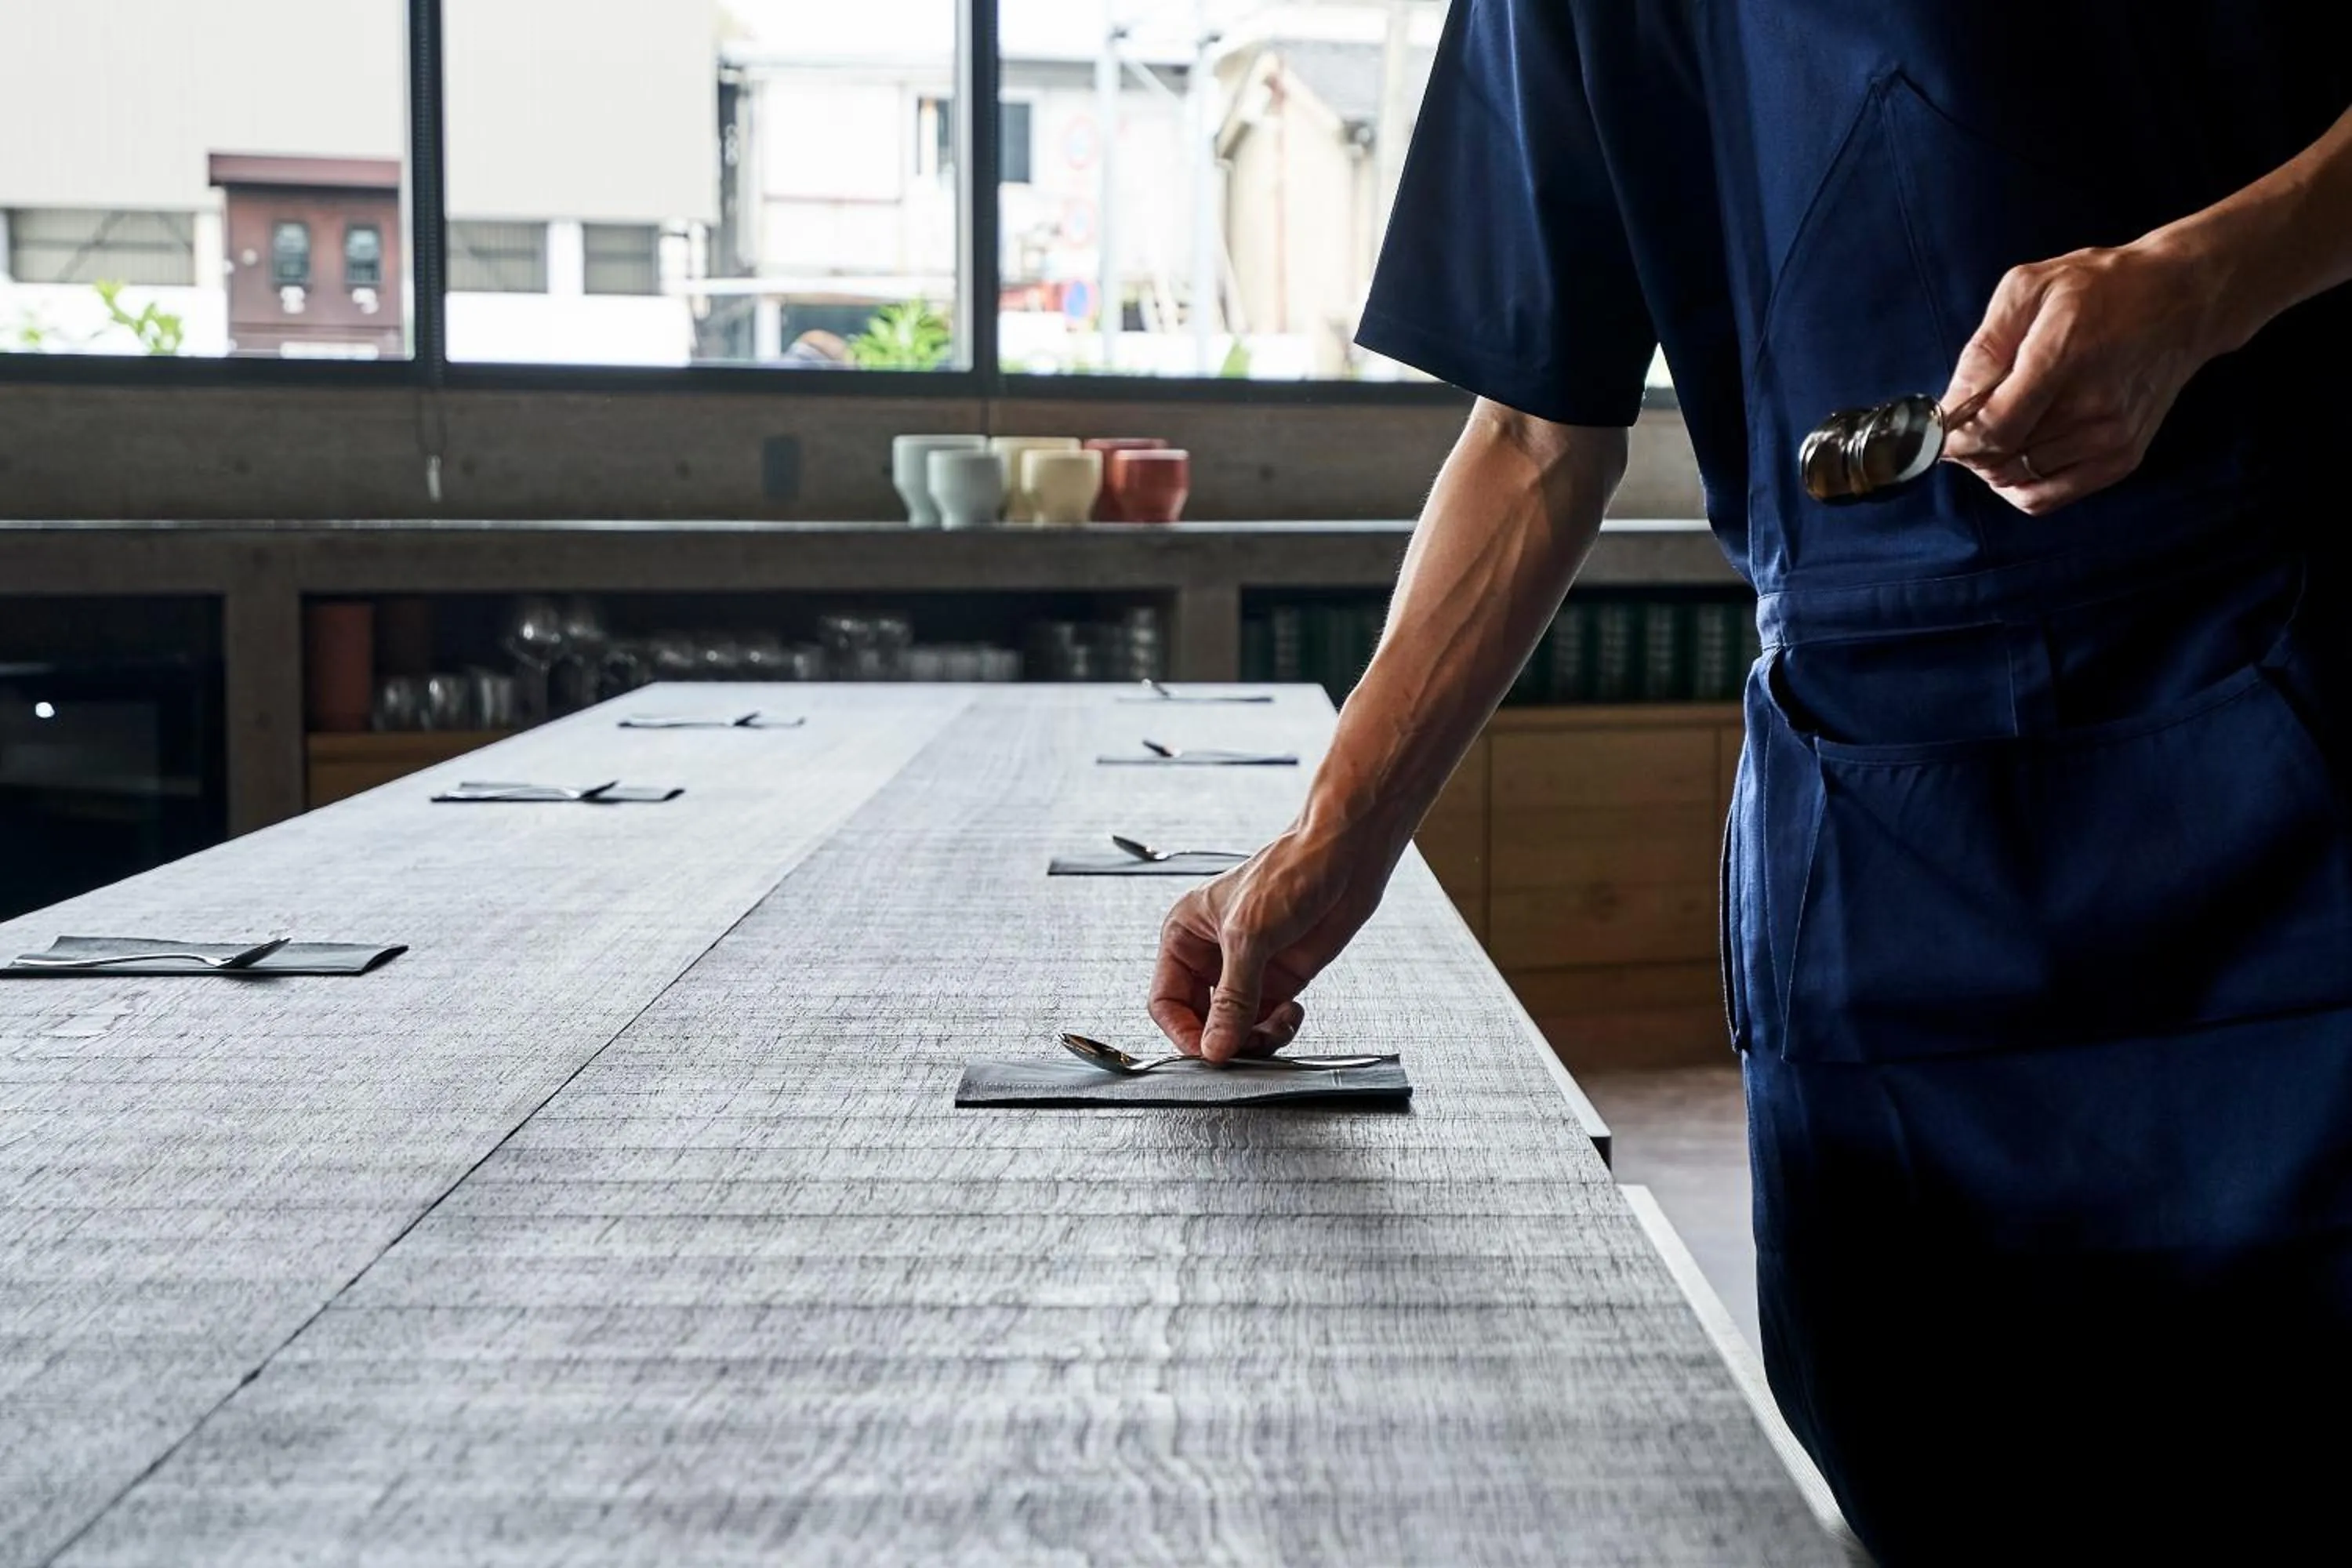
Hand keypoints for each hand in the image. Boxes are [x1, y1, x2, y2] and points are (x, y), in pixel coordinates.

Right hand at [1149, 826, 1388, 1063]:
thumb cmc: (1290, 870)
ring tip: (1274, 1028)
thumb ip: (1231, 998)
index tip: (1207, 1052)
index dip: (1183, 1031)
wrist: (1345, 857)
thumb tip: (1214, 1045)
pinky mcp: (1280, 979)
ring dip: (1255, 1037)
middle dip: (1223, 1038)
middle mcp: (1213, 955)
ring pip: (1236, 1027)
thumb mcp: (1249, 936)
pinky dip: (1278, 1028)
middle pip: (1201, 1020)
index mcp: (1187, 935)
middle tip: (1245, 1047)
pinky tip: (1292, 1013)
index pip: (1167, 1000)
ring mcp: (1249, 969)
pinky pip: (1267, 1021)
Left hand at [1939, 238, 2227, 515]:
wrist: (2183, 300)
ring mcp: (2111, 438)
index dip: (1953, 437)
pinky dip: (2019, 482)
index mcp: (2064, 357)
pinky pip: (2044, 498)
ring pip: (2016, 479)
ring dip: (1993, 462)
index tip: (1941, 425)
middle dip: (1969, 446)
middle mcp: (2092, 406)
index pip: (1992, 429)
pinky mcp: (2122, 458)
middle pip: (1998, 459)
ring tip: (2004, 423)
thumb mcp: (2029, 288)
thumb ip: (1984, 347)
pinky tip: (2021, 449)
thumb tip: (1951, 403)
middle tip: (1970, 419)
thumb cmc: (2101, 288)